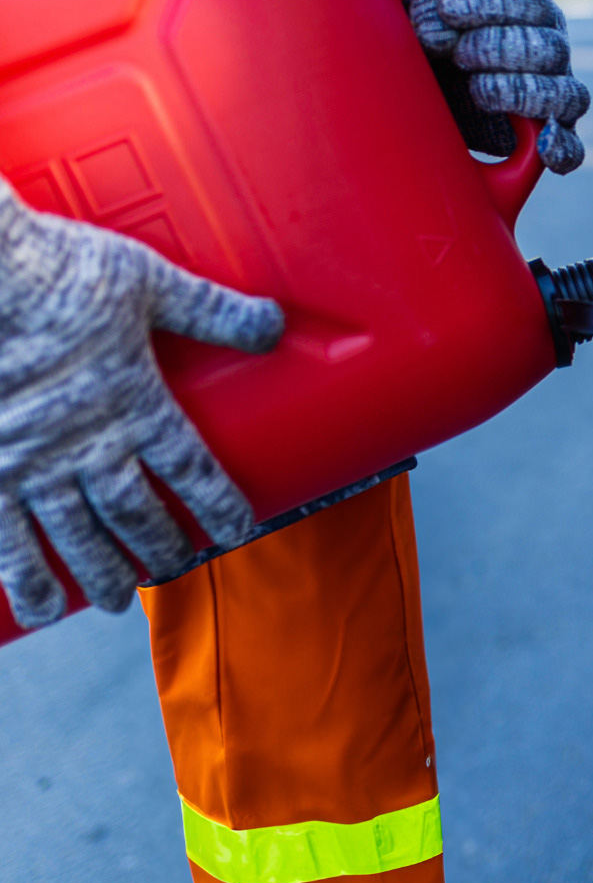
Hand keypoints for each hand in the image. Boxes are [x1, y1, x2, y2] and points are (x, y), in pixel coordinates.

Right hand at [0, 180, 283, 627]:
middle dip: (157, 547)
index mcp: (137, 404)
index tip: (238, 531)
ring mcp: (30, 466)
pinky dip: (24, 580)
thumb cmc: (61, 273)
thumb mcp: (151, 282)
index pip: (193, 470)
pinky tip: (37, 609)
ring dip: (99, 573)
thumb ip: (213, 310)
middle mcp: (87, 447)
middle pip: (133, 514)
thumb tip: (276, 324)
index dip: (220, 505)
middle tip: (170, 569)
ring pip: (74, 538)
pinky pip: (4, 542)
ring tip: (115, 602)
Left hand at [406, 0, 589, 173]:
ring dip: (523, 93)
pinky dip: (562, 149)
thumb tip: (435, 26)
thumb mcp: (428, 16)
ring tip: (479, 91)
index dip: (491, 4)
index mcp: (533, 14)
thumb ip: (426, 6)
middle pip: (550, 48)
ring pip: (567, 95)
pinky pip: (572, 147)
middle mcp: (554, 53)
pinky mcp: (550, 138)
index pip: (529, 3)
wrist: (447, 83)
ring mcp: (557, 97)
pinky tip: (544, 151)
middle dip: (499, 49)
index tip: (449, 9)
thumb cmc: (442, 40)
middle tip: (459, 54)